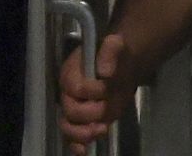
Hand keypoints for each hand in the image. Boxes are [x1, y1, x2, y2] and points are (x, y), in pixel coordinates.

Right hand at [58, 34, 133, 154]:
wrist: (123, 67)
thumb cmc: (116, 56)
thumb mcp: (116, 46)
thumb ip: (110, 51)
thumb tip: (105, 72)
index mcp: (72, 72)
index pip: (75, 87)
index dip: (91, 91)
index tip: (106, 87)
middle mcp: (69, 92)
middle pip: (70, 110)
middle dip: (89, 114)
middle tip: (106, 109)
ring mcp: (76, 108)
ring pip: (68, 126)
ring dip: (82, 133)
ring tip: (100, 130)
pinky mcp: (84, 122)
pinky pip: (72, 137)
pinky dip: (77, 145)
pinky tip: (85, 150)